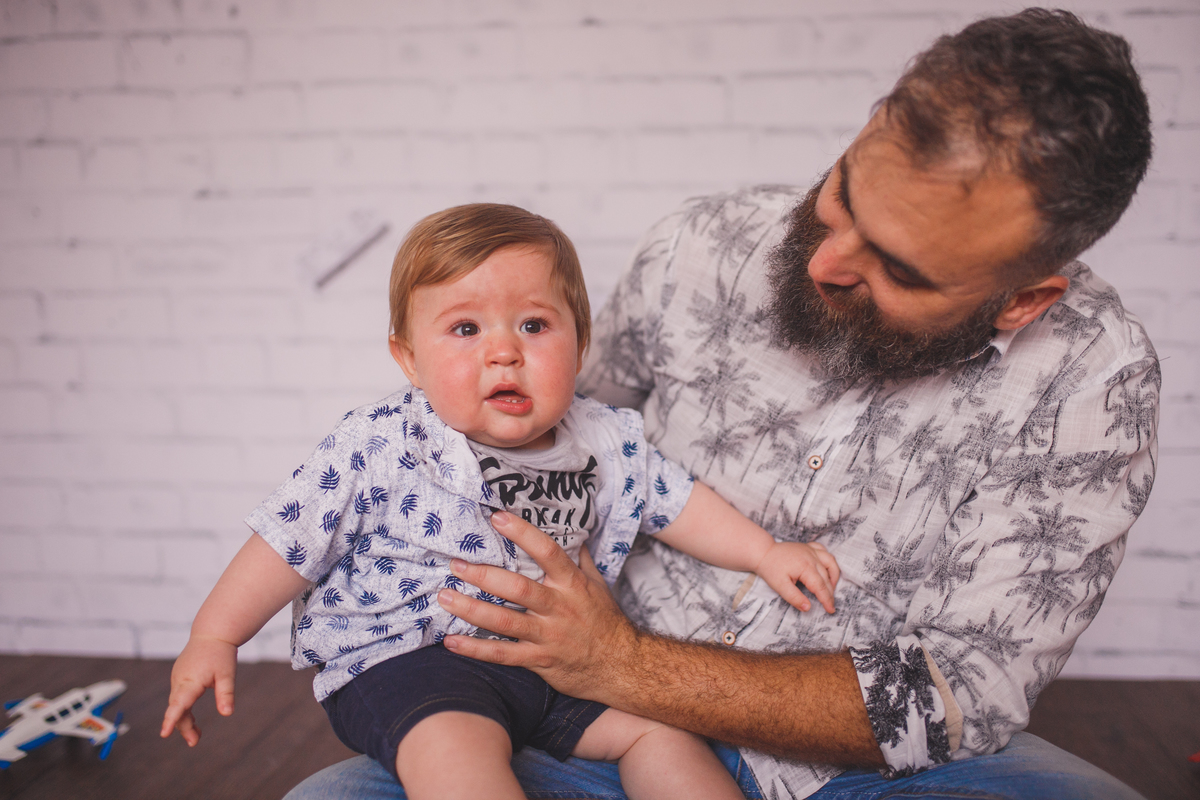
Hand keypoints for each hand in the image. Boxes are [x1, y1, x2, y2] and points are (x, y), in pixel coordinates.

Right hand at [160, 635, 237, 745]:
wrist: (212, 633)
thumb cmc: (221, 653)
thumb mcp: (227, 674)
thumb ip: (226, 694)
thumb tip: (227, 714)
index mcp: (190, 680)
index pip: (178, 704)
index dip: (171, 720)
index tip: (164, 734)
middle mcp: (180, 680)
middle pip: (177, 709)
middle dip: (183, 727)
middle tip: (195, 742)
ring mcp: (178, 679)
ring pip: (177, 704)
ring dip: (184, 721)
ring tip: (196, 736)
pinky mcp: (180, 678)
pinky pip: (178, 698)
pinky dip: (183, 710)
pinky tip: (192, 721)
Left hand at [437, 511, 637, 702]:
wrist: (621, 666)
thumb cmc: (606, 621)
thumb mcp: (598, 584)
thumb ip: (580, 558)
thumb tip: (571, 530)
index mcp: (572, 584)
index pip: (547, 552)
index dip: (523, 534)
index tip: (497, 517)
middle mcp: (558, 608)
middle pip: (517, 589)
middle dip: (484, 575)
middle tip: (457, 563)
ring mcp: (547, 636)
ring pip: (504, 622)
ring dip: (471, 609)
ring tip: (445, 596)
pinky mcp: (538, 660)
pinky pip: (502, 655)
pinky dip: (475, 650)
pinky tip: (451, 642)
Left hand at [755, 541, 839, 613]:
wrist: (763, 552)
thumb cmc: (770, 569)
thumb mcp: (779, 586)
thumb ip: (794, 597)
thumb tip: (807, 608)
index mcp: (805, 567)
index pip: (820, 586)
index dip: (827, 600)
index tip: (830, 610)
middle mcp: (811, 556)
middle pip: (826, 577)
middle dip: (830, 592)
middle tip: (830, 605)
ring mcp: (811, 550)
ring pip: (830, 562)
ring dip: (834, 575)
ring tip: (831, 588)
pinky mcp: (808, 546)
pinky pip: (824, 551)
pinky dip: (829, 561)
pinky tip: (826, 569)